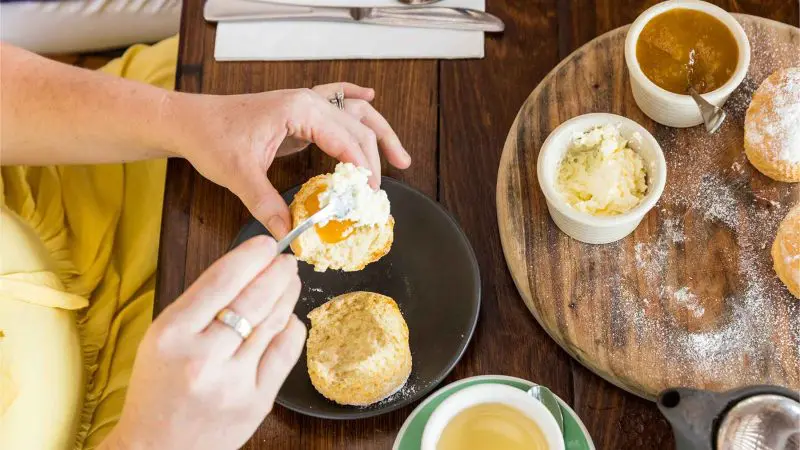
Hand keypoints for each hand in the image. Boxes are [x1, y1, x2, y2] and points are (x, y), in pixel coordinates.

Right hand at [102, 237, 303, 449]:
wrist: (158, 449)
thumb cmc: (159, 388)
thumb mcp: (162, 337)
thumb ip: (201, 304)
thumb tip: (249, 267)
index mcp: (171, 334)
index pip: (221, 280)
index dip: (250, 255)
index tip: (265, 243)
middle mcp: (203, 357)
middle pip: (254, 298)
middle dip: (277, 271)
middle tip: (287, 260)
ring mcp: (233, 382)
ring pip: (274, 322)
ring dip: (287, 295)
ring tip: (290, 281)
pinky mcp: (257, 402)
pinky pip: (286, 353)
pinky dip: (291, 328)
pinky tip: (288, 318)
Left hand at [167, 83, 410, 238]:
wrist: (191, 120)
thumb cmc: (212, 138)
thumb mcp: (239, 176)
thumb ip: (267, 205)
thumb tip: (289, 234)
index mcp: (300, 111)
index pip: (347, 139)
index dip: (362, 170)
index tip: (368, 197)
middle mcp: (309, 102)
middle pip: (358, 128)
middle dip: (374, 160)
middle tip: (378, 195)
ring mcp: (306, 102)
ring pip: (355, 113)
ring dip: (379, 134)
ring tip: (401, 159)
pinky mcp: (300, 111)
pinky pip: (337, 99)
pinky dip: (356, 100)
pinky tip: (371, 97)